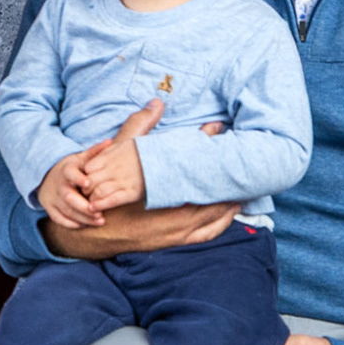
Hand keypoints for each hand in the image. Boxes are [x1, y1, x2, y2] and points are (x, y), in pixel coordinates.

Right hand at [35, 151, 101, 229]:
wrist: (47, 176)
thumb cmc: (71, 168)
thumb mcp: (80, 158)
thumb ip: (95, 152)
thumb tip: (110, 142)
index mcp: (66, 170)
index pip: (71, 174)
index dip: (79, 179)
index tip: (89, 184)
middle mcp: (58, 185)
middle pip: (69, 197)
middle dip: (85, 207)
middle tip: (101, 214)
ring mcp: (52, 198)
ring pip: (66, 211)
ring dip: (83, 218)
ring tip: (99, 221)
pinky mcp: (49, 207)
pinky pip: (59, 219)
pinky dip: (71, 223)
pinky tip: (85, 225)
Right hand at [41, 100, 233, 255]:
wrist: (92, 231)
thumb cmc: (106, 194)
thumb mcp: (121, 160)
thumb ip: (140, 130)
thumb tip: (156, 102)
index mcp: (169, 198)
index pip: (204, 184)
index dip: (223, 174)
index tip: (236, 163)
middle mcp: (176, 219)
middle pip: (215, 207)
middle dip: (231, 194)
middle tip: (251, 181)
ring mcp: (176, 234)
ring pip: (213, 223)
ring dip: (229, 212)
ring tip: (241, 198)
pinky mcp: (172, 242)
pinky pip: (203, 237)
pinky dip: (218, 227)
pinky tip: (225, 219)